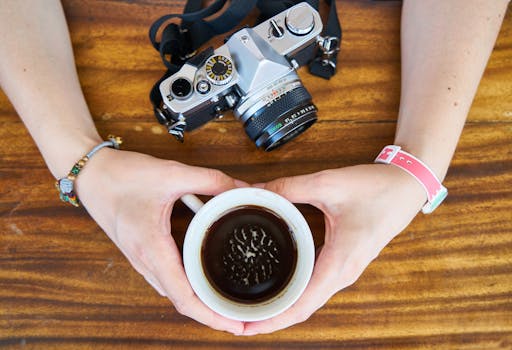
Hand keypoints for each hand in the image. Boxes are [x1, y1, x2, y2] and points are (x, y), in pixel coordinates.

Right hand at [75, 148, 244, 334]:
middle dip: (212, 314)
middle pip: (181, 301)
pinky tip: (202, 278)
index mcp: (152, 249)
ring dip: (199, 303)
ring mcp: (141, 259)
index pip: (184, 297)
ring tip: (226, 303)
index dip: (212, 316)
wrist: (89, 174)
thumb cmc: (121, 176)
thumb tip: (241, 189)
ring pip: (173, 292)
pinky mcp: (141, 252)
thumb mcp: (171, 173)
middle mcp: (145, 261)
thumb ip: (210, 180)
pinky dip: (187, 287)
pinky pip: (166, 279)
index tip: (236, 326)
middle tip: (242, 317)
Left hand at [243, 164, 426, 334]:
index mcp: (339, 263)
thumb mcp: (327, 185)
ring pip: (309, 299)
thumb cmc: (375, 189)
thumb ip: (288, 188)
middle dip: (270, 318)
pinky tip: (277, 284)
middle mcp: (342, 273)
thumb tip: (255, 192)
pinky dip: (294, 292)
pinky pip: (315, 285)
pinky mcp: (343, 262)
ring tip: (252, 307)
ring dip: (282, 306)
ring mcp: (344, 270)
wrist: (406, 187)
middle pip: (302, 308)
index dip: (272, 320)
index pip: (302, 305)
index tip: (245, 327)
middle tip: (238, 319)